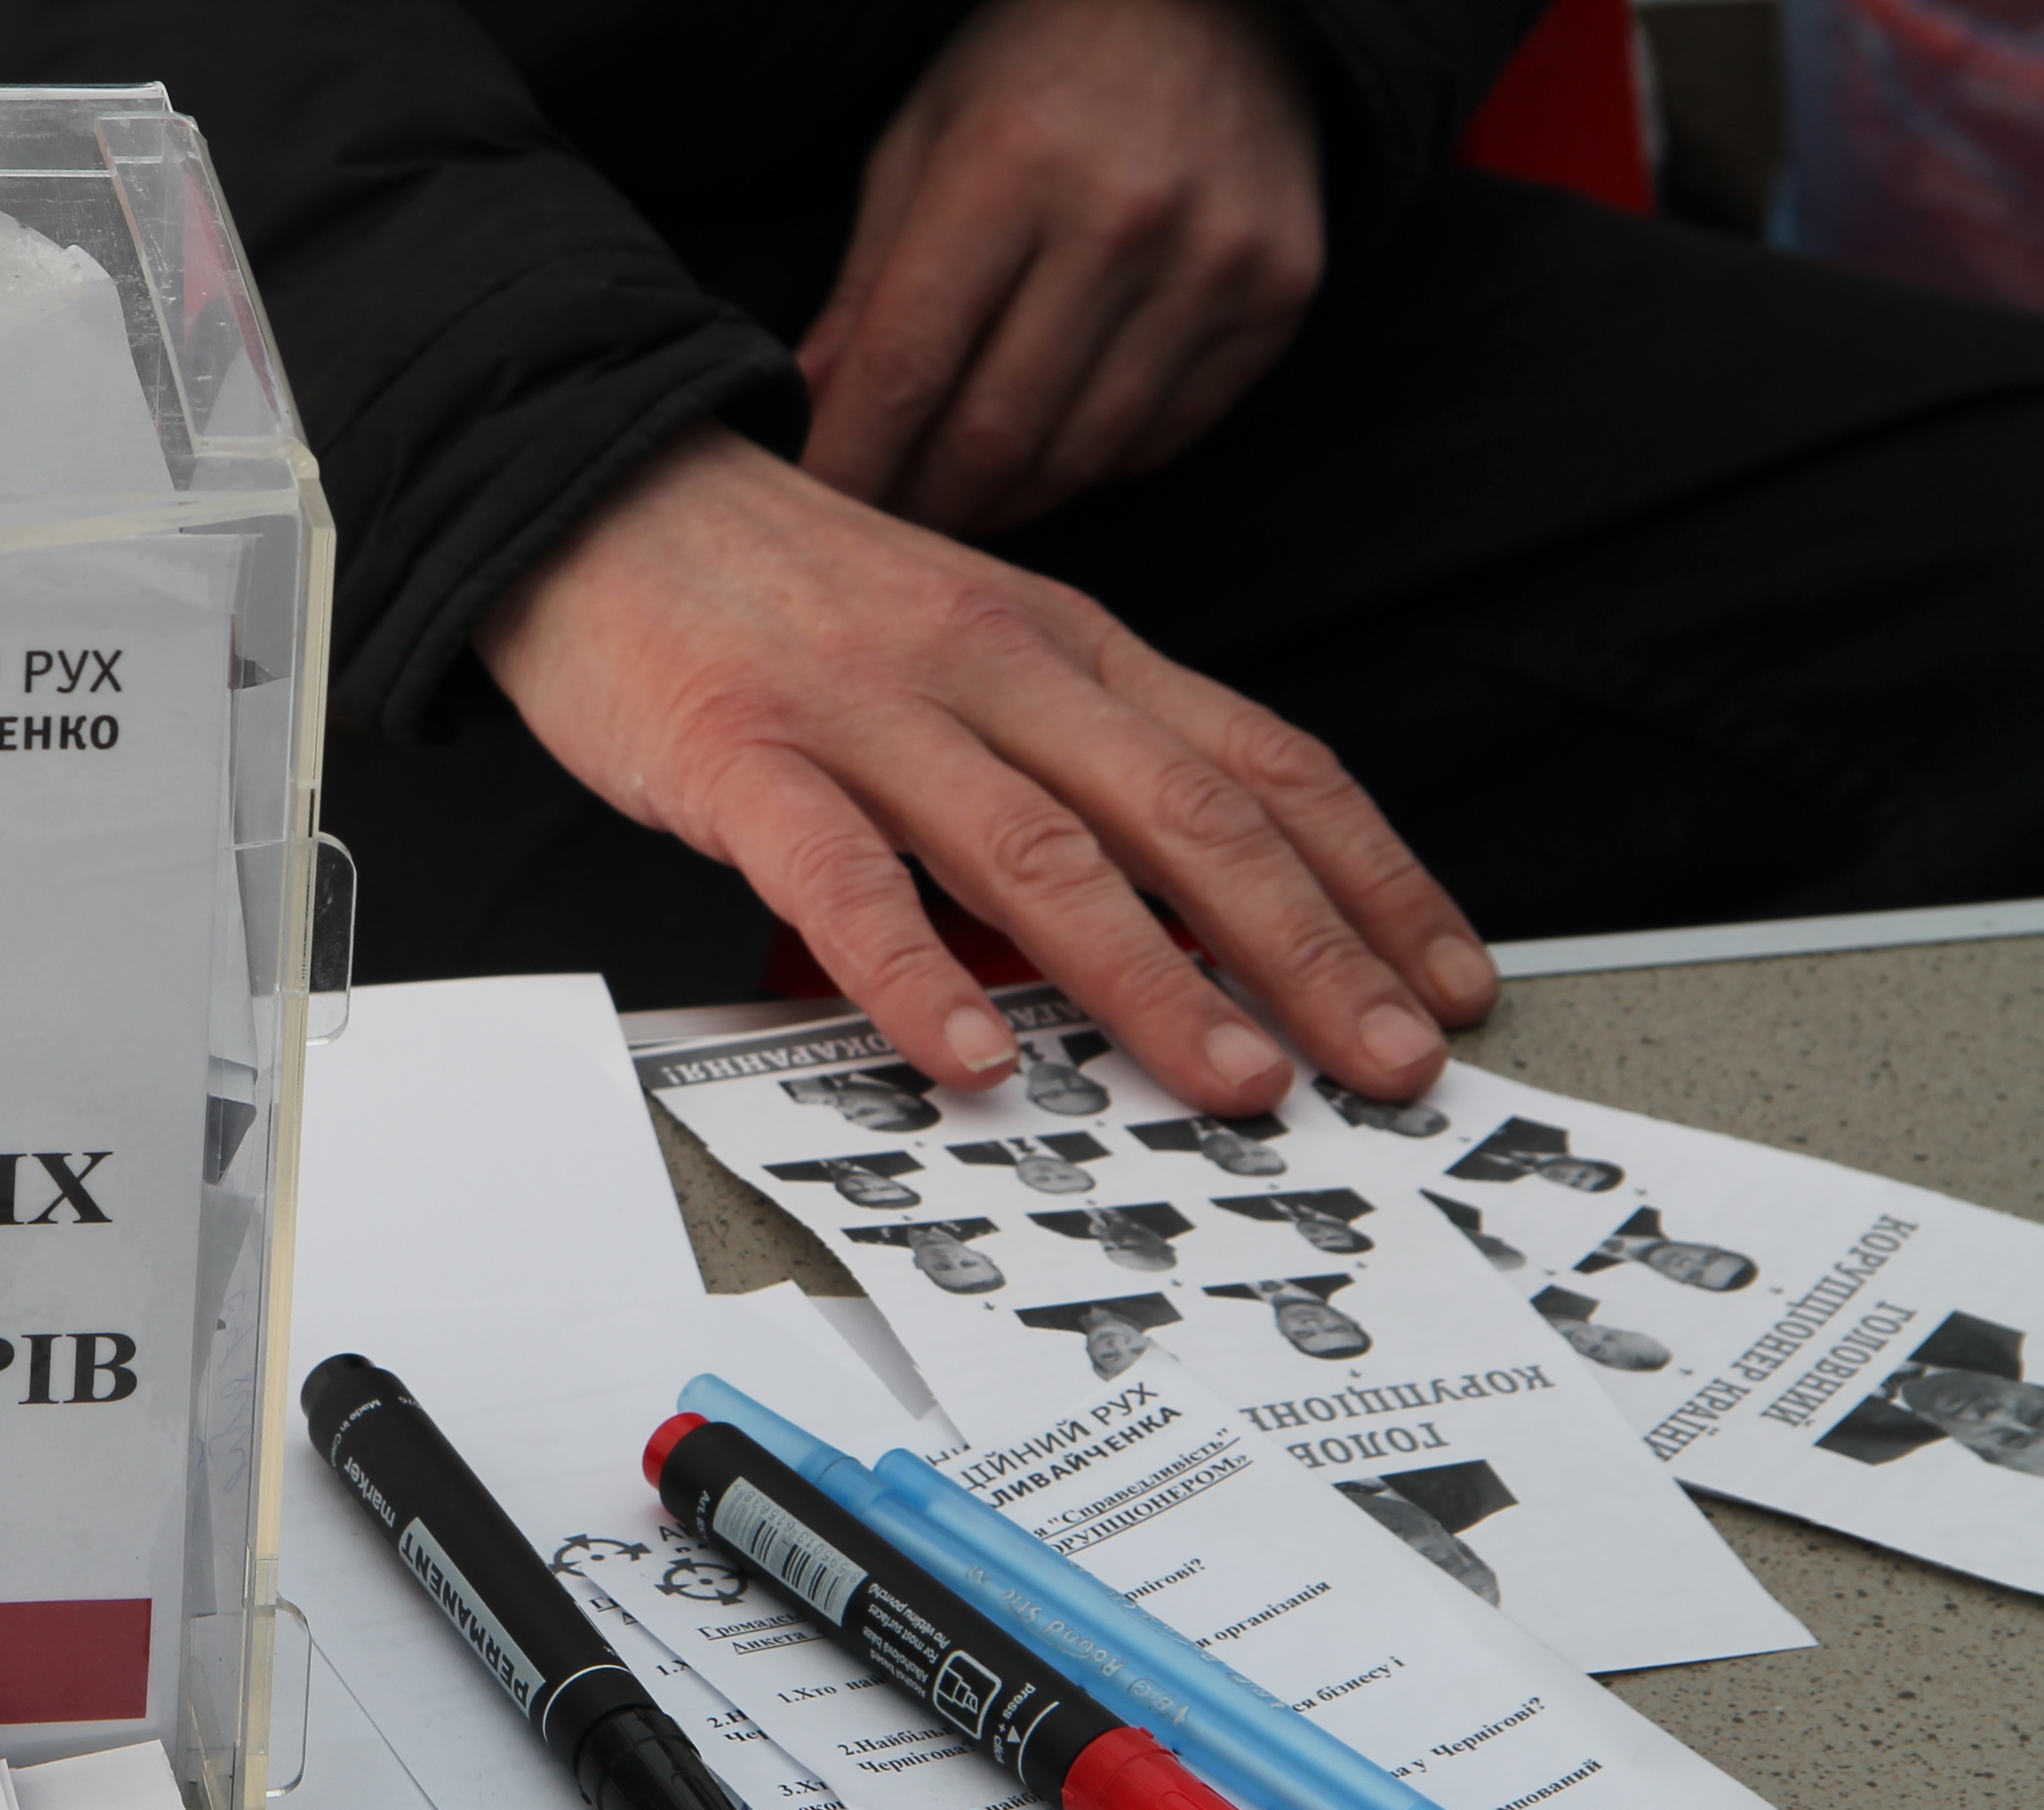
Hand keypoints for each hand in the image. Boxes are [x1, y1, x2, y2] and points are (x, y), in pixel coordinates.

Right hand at [476, 427, 1496, 1111]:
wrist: (597, 494)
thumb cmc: (784, 595)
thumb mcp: (966, 645)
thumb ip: (1065, 755)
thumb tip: (1178, 906)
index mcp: (1067, 643)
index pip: (1260, 764)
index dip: (1371, 879)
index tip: (1446, 981)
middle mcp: (995, 668)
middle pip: (1189, 817)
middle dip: (1310, 952)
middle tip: (1388, 1065)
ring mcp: (869, 711)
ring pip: (1041, 854)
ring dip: (1153, 980)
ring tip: (1234, 1081)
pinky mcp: (742, 756)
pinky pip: (841, 876)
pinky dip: (912, 973)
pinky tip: (969, 1058)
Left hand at [797, 0, 1321, 535]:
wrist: (1223, 1)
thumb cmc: (1039, 68)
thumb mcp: (925, 140)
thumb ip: (865, 282)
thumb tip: (807, 404)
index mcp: (1009, 165)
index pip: (907, 362)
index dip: (852, 459)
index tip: (818, 517)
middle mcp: (1123, 218)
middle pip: (994, 428)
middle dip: (923, 501)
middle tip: (884, 526)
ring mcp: (1213, 263)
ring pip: (1080, 453)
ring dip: (1003, 503)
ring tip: (958, 501)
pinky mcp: (1277, 297)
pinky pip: (1161, 437)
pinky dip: (1090, 467)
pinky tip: (1047, 455)